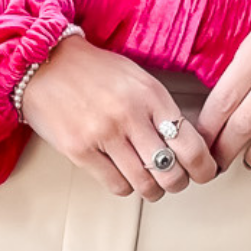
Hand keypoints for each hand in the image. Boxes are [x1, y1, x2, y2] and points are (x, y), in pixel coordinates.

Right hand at [19, 36, 219, 201]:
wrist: (45, 61)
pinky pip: (116, 186)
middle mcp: (130, 115)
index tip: (205, 172)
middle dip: (179, 183)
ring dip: (152, 189)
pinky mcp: (80, 150)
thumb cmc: (95, 70)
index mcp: (150, 94)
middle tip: (176, 180)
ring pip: (145, 185)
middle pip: (171, 172)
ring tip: (149, 179)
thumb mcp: (137, 78)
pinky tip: (122, 172)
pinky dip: (125, 185)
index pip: (191, 144)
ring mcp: (104, 134)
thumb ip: (160, 108)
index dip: (204, 167)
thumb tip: (188, 143)